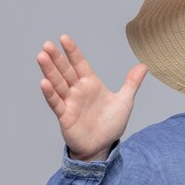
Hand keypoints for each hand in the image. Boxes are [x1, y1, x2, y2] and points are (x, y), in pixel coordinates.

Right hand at [37, 34, 147, 160]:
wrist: (103, 147)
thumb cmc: (111, 125)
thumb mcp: (125, 101)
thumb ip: (131, 83)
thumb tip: (143, 65)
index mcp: (91, 84)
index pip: (80, 64)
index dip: (72, 51)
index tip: (64, 38)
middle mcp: (78, 91)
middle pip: (65, 71)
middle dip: (57, 58)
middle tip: (47, 45)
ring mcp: (70, 102)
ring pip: (57, 84)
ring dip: (49, 71)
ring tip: (41, 57)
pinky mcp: (65, 116)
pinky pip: (56, 103)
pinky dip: (50, 94)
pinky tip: (44, 83)